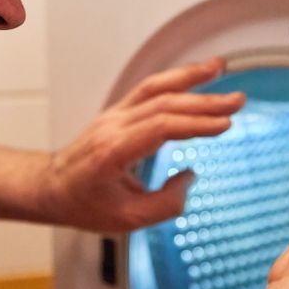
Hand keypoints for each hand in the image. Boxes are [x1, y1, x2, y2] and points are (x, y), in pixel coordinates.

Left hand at [44, 58, 245, 231]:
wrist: (50, 187)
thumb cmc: (83, 204)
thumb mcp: (125, 220)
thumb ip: (165, 204)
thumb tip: (189, 177)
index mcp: (113, 151)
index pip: (161, 128)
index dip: (196, 124)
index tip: (225, 125)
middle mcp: (114, 126)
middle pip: (164, 104)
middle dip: (204, 101)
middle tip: (238, 100)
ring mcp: (115, 115)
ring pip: (155, 88)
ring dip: (190, 77)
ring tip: (220, 68)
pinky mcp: (119, 112)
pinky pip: (149, 89)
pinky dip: (175, 78)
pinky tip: (196, 75)